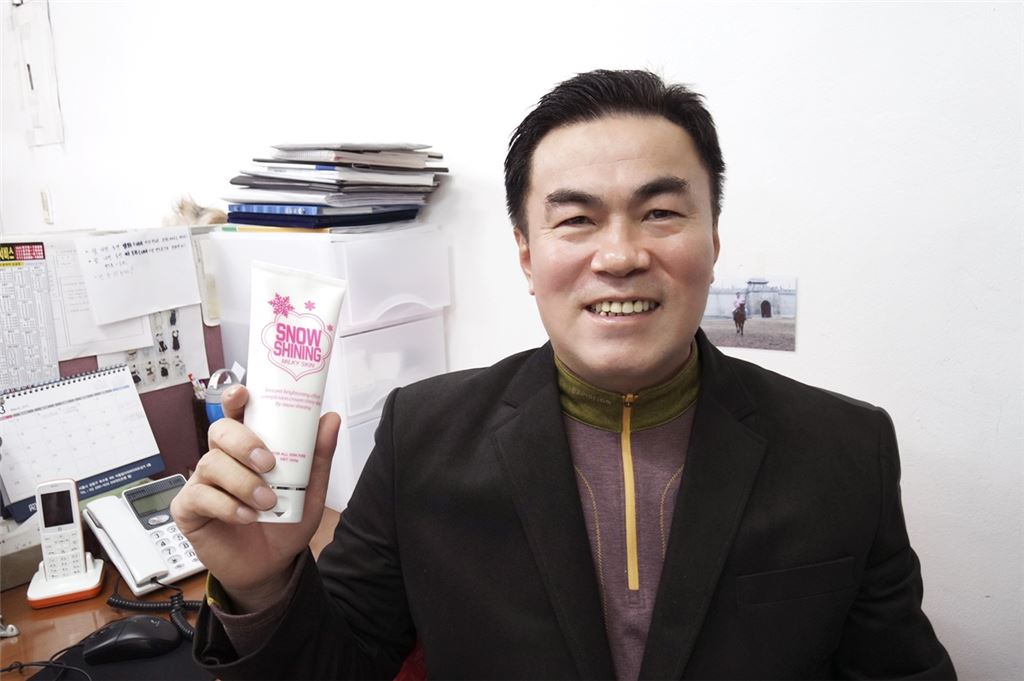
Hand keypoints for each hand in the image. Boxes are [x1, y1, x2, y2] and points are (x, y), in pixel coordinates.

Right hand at [170, 385, 339, 611]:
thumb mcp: (310, 490)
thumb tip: (330, 419)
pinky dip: (227, 506)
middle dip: (243, 442)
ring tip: (267, 502)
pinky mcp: (189, 509)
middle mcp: (222, 458)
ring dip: (243, 482)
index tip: (244, 394)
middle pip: (219, 431)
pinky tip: (246, 517)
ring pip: (211, 464)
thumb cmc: (284, 521)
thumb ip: (318, 456)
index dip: (235, 398)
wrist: (271, 566)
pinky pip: (200, 496)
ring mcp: (203, 482)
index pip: (236, 413)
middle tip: (268, 464)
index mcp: (248, 446)